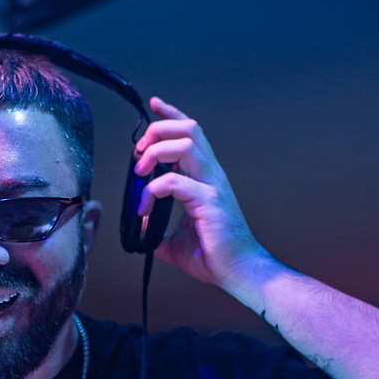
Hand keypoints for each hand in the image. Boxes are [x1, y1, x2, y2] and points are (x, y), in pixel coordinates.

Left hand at [133, 97, 268, 290]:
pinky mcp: (209, 202)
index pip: (192, 133)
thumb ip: (160, 231)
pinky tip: (144, 210)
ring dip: (155, 153)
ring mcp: (212, 186)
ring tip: (140, 175)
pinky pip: (174, 182)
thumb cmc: (215, 257)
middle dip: (158, 131)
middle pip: (189, 128)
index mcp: (207, 177)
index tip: (154, 104)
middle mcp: (212, 175)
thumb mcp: (177, 241)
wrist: (239, 273)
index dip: (171, 114)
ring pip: (185, 145)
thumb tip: (142, 233)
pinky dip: (152, 191)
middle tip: (139, 154)